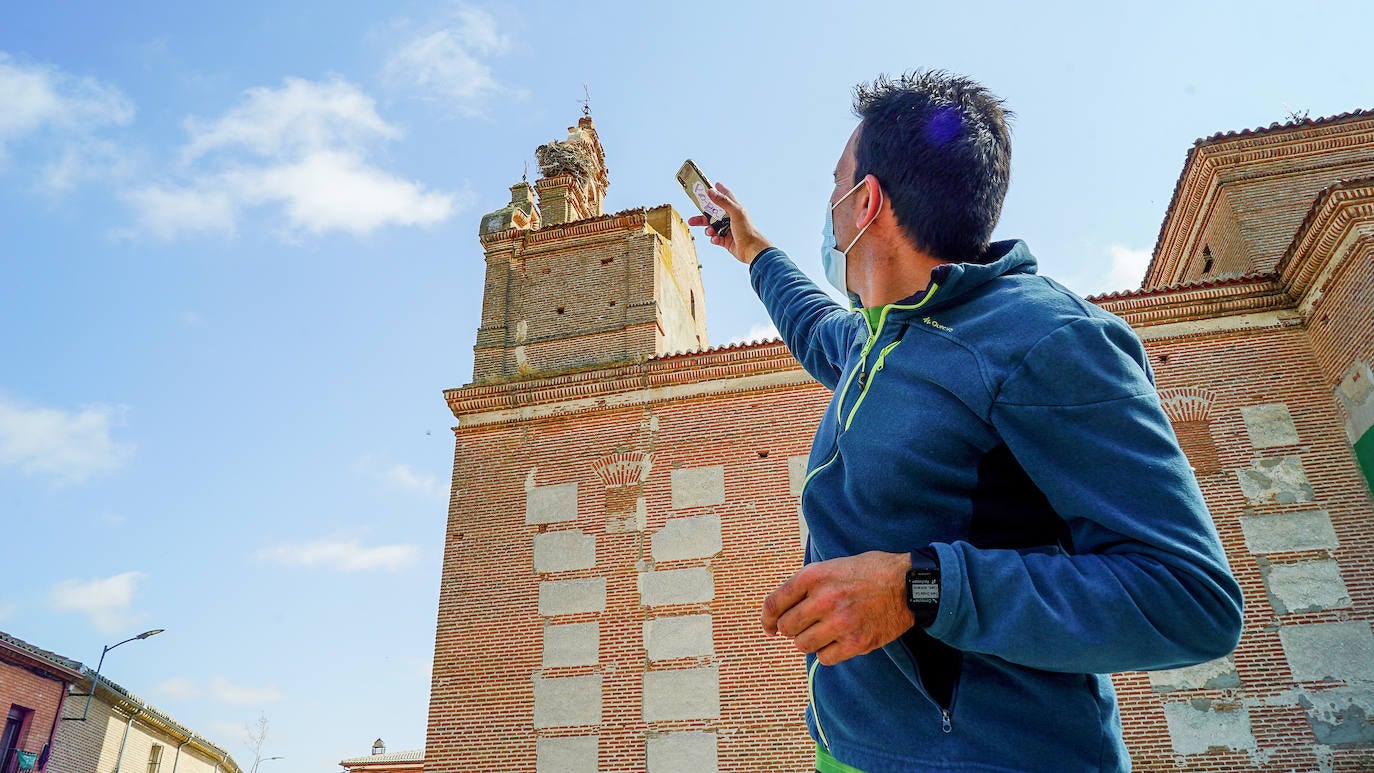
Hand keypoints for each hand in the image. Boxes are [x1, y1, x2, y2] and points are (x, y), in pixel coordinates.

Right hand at [686, 182, 772, 264]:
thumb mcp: (735, 212)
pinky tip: (717, 239)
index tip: (709, 187)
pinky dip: (714, 239)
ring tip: (710, 232)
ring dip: (708, 229)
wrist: (752, 250)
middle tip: (693, 219)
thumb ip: (723, 201)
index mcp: (734, 208)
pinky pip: (715, 238)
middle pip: (713, 214)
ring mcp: (728, 230)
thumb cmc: (747, 230)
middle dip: (702, 216)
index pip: (726, 195)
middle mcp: (731, 218)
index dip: (718, 190)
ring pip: (712, 227)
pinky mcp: (726, 241)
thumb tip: (711, 191)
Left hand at [761, 551, 914, 665]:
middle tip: (803, 626)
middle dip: (791, 629)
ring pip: (803, 645)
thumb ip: (808, 584)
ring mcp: (839, 623)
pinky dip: (827, 653)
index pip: (774, 603)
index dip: (767, 618)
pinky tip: (836, 642)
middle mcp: (823, 600)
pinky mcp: (856, 642)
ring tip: (822, 632)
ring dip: (808, 641)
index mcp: (814, 576)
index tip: (769, 626)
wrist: (908, 584)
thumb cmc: (871, 571)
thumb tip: (784, 606)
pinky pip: (825, 658)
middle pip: (787, 627)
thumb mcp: (833, 565)